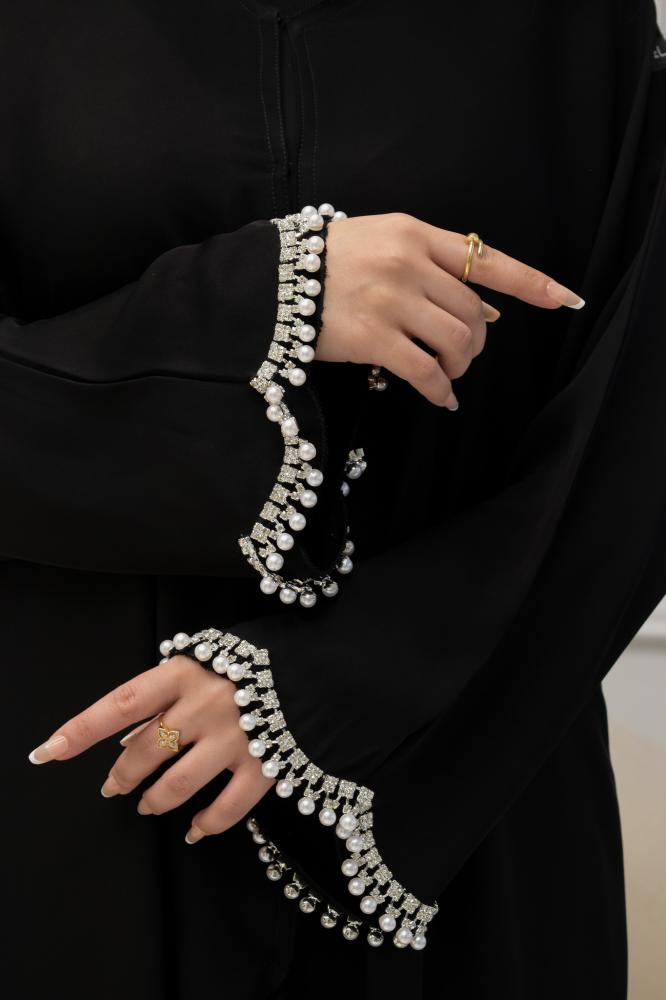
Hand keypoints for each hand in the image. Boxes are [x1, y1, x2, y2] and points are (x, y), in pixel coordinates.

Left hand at [27, 654, 273, 843]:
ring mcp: (235, 739)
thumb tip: (128, 733)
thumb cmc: (262, 657)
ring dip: (155, 800)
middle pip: (143, 752)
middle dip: (121, 776)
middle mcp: (204, 706)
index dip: (82, 728)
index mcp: (185, 672)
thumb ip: (170, 692)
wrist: (327, 665)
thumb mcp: (208, 658)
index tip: (49, 750)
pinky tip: (197, 828)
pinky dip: (207, 824)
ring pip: (175, 785)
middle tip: (113, 786)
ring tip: (148, 804)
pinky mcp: (265, 766)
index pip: (120, 704)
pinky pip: (226, 809)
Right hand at [317, 212, 584, 408]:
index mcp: (414, 234)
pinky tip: (442, 398)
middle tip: (463, 354)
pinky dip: (441, 390)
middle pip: (473, 310)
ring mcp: (390, 300)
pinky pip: (424, 371)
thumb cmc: (329, 264)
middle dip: (477, 340)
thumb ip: (434, 270)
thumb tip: (490, 306)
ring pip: (456, 340)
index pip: (486, 258)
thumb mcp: (383, 246)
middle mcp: (408, 263)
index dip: (531, 281)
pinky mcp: (372, 338)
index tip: (566, 299)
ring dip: (461, 365)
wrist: (269, 281)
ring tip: (449, 373)